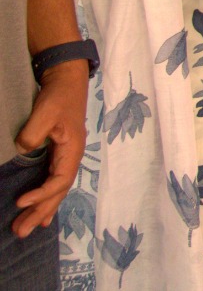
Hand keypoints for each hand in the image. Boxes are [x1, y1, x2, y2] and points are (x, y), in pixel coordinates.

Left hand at [12, 61, 88, 236]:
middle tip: (20, 232)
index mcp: (73, 149)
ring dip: (42, 210)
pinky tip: (42, 213)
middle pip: (58, 192)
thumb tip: (23, 151)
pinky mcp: (58, 155)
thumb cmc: (59, 96)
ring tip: (27, 229)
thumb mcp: (46, 112)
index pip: (59, 180)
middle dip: (40, 212)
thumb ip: (34, 133)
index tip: (20, 202)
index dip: (41, 194)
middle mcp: (72, 157)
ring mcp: (66, 157)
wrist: (67, 81)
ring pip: (56, 190)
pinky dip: (47, 200)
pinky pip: (53, 183)